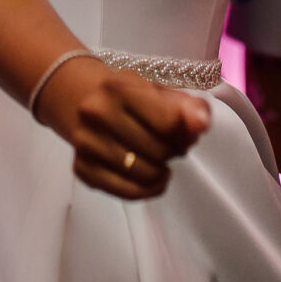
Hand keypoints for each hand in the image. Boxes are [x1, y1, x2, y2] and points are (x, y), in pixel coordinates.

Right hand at [34, 55, 209, 200]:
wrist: (80, 100)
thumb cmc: (127, 95)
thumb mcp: (157, 90)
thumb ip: (185, 105)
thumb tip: (201, 124)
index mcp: (119, 88)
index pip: (169, 121)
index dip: (187, 132)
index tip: (188, 132)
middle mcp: (97, 114)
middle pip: (159, 151)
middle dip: (174, 151)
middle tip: (172, 145)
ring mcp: (86, 144)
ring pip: (145, 175)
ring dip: (162, 171)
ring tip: (159, 158)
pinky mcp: (82, 169)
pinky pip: (129, 193)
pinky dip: (149, 189)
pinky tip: (152, 177)